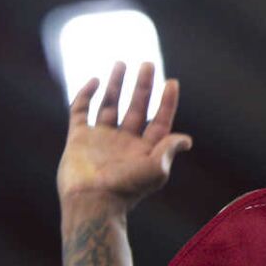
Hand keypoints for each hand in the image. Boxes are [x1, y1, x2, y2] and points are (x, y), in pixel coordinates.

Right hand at [57, 60, 191, 213]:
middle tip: (148, 64)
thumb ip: (169, 148)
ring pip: (109, 105)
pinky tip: (95, 81)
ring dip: (116, 85)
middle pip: (136, 108)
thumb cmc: (126, 189)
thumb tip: (187, 140)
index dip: (167, 102)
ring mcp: (100, 139)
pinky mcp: (78, 139)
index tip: (172, 82)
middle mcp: (123, 142)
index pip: (160, 120)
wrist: (91, 203)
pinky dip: (86, 95)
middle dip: (142, 86)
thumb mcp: (156, 169)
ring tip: (121, 62)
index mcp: (144, 150)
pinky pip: (80, 111)